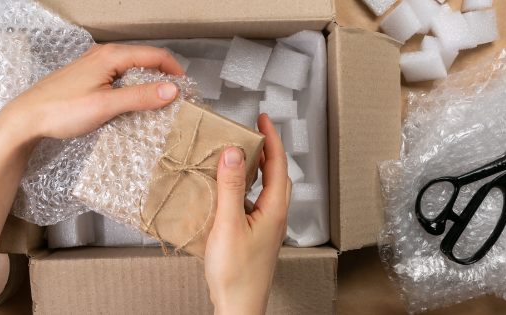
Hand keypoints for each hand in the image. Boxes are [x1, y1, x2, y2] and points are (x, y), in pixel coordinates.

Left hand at [0, 43, 184, 143]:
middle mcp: (103, 56)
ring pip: (131, 71)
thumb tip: (170, 90)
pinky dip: (131, 91)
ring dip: (147, 86)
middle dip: (164, 79)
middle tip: (176, 101)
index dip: (176, 72)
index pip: (155, 55)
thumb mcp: (105, 106)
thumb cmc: (59, 110)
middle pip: (145, 61)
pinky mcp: (88, 79)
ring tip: (157, 107)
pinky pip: (118, 79)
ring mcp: (94, 67)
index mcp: (111, 56)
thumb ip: (140, 97)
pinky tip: (131, 108)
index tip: (187, 90)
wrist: (26, 118)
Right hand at [204, 113, 291, 314]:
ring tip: (239, 156)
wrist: (238, 306)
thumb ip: (230, 188)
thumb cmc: (235, 274)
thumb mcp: (228, 225)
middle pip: (276, 175)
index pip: (277, 165)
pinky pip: (255, 203)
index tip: (263, 119)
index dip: (271, 139)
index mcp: (274, 210)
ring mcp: (266, 228)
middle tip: (253, 132)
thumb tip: (233, 153)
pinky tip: (229, 192)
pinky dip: (245, 188)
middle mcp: (275, 217)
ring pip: (266, 189)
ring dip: (256, 169)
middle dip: (266, 150)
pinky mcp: (255, 237)